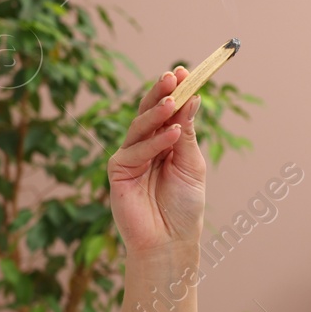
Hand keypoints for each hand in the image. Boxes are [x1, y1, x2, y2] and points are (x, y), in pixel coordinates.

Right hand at [107, 67, 205, 254]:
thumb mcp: (192, 165)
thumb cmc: (184, 206)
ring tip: (174, 99)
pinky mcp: (118, 171)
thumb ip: (188, 134)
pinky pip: (135, 151)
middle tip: (173, 75)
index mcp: (165, 142)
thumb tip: (191, 99)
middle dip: (161, 93)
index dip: (175, 91)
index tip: (184, 71)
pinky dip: (155, 141)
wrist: (171, 240)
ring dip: (158, 112)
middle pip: (150, 113)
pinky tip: (173, 133)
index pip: (168, 111)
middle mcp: (146, 146)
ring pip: (141, 127)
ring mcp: (130, 157)